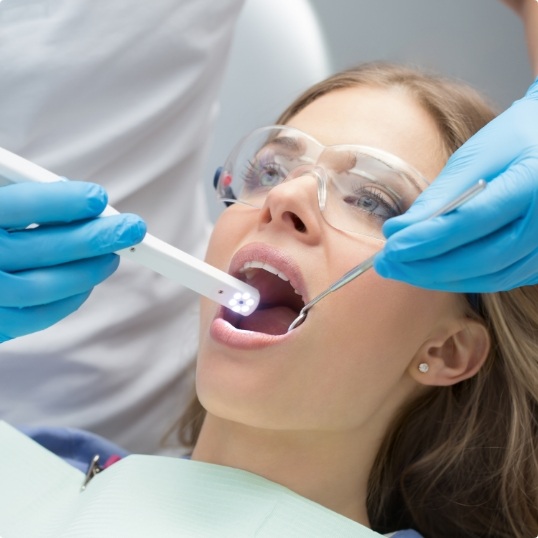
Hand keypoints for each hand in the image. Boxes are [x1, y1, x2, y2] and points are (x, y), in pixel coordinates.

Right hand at [0, 181, 145, 341]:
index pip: (18, 206)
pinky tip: (87, 282)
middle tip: (133, 228)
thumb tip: (77, 197)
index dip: (62, 201)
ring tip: (114, 255)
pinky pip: (35, 317)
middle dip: (94, 237)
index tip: (99, 198)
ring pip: (43, 287)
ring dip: (87, 271)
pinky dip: (69, 299)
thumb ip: (19, 201)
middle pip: (39, 248)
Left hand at [374, 78, 537, 291]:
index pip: (472, 221)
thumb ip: (439, 196)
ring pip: (489, 277)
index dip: (427, 239)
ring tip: (400, 269)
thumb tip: (397, 232)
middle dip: (425, 267)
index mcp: (533, 182)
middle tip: (386, 265)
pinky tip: (430, 271)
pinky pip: (498, 279)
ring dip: (438, 278)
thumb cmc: (513, 141)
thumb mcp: (475, 156)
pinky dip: (460, 279)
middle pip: (481, 259)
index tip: (390, 248)